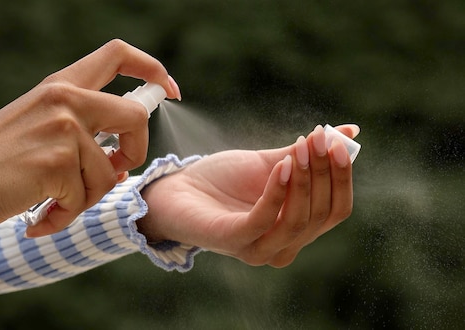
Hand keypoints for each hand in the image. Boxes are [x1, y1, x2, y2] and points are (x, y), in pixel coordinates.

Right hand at [0, 39, 180, 235]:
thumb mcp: (40, 122)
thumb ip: (81, 127)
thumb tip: (120, 162)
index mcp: (62, 84)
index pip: (117, 55)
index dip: (151, 69)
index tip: (168, 89)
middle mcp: (67, 99)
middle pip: (135, 116)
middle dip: (136, 152)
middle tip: (117, 173)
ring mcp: (64, 128)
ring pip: (107, 174)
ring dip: (85, 198)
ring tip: (53, 202)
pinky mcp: (58, 161)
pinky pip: (83, 199)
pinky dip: (66, 215)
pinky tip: (41, 215)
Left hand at [138, 124, 358, 267]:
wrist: (177, 190)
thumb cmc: (224, 179)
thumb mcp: (270, 164)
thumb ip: (306, 154)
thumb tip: (349, 132)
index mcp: (297, 230)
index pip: (337, 209)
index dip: (342, 176)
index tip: (336, 142)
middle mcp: (284, 247)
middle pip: (321, 213)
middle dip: (323, 172)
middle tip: (318, 138)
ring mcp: (259, 249)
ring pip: (299, 219)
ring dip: (304, 179)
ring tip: (299, 147)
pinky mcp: (233, 241)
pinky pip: (265, 219)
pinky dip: (277, 191)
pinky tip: (281, 165)